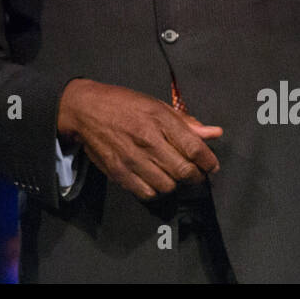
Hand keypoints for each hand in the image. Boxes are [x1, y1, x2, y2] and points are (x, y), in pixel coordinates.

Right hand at [57, 78, 222, 200]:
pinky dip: (156, 191)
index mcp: (158, 118)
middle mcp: (146, 139)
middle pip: (184, 171)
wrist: (85, 110)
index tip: (211, 165)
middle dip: (196, 176)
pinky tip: (156, 180)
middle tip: (197, 173)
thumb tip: (214, 133)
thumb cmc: (123, 104)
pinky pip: (147, 193)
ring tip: (174, 175)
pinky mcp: (119, 172)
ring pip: (168, 186)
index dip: (209, 161)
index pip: (194, 148)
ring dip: (176, 183)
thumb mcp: (156, 104)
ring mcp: (131, 158)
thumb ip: (186, 122)